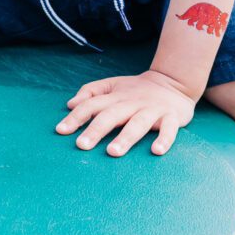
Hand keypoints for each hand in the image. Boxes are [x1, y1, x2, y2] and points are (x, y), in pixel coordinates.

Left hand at [55, 70, 195, 156]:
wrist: (173, 81)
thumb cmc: (137, 89)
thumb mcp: (112, 84)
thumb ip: (90, 92)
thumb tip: (70, 104)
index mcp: (116, 96)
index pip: (92, 104)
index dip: (76, 116)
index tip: (61, 130)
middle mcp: (132, 102)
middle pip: (112, 115)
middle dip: (96, 130)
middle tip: (82, 145)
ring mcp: (152, 110)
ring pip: (137, 123)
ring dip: (125, 137)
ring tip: (113, 152)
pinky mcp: (171, 117)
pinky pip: (169, 129)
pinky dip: (164, 139)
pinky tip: (156, 151)